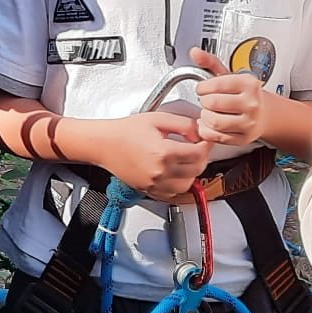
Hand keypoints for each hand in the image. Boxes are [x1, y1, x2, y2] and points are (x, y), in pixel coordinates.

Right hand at [96, 109, 212, 202]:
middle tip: (198, 148)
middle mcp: (160, 171)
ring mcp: (154, 183)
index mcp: (163, 152)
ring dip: (192, 173)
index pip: (198, 153)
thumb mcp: (158, 119)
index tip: (205, 140)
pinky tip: (175, 172)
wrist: (105, 144)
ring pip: (187, 185)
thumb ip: (184, 124)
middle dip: (201, 158)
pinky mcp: (149, 190)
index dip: (206, 145)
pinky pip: (172, 193)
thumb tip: (200, 132)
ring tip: (186, 160)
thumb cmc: (125, 131)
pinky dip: (179, 184)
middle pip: (196, 170)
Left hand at [189, 46, 277, 147]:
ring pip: (213, 122)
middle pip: (212, 103)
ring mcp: (249, 122)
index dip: (203, 87)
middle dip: (204, 101)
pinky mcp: (243, 138)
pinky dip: (207, 130)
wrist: (265, 114)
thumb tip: (195, 52)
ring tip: (209, 112)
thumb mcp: (229, 75)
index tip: (203, 88)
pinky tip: (210, 124)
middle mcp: (251, 103)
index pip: (215, 85)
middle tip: (208, 101)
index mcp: (249, 84)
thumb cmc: (245, 93)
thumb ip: (210, 62)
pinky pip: (215, 136)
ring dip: (205, 116)